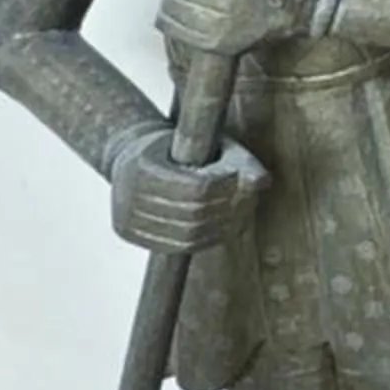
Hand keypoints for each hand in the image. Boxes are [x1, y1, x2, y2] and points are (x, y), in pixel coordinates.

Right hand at [107, 124, 267, 254]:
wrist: (129, 155)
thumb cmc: (173, 146)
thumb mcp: (205, 143)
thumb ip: (235, 159)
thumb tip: (262, 181)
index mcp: (144, 167)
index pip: (197, 188)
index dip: (224, 186)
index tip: (239, 179)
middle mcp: (129, 195)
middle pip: (192, 214)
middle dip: (226, 208)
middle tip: (247, 199)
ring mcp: (127, 218)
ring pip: (185, 235)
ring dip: (219, 227)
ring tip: (238, 214)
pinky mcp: (129, 233)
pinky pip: (174, 246)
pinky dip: (203, 239)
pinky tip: (220, 228)